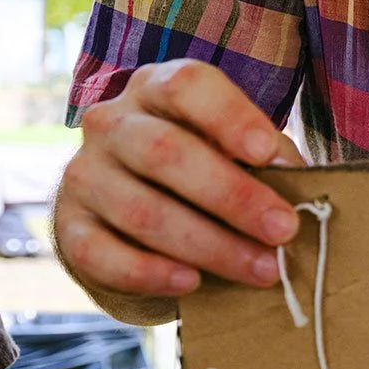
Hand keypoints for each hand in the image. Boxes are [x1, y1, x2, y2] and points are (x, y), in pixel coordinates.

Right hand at [57, 60, 305, 296]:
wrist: (129, 220)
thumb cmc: (200, 172)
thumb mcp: (232, 152)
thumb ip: (262, 159)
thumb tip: (299, 183)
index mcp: (156, 89)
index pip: (187, 85)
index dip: (230, 116)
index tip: (268, 154)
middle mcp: (111, 123)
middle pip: (166, 152)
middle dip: (233, 196)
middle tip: (284, 230)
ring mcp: (83, 175)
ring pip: (143, 211)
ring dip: (210, 246)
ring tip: (262, 270)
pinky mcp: (68, 228)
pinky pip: (101, 254)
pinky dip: (150, 272)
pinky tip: (191, 283)